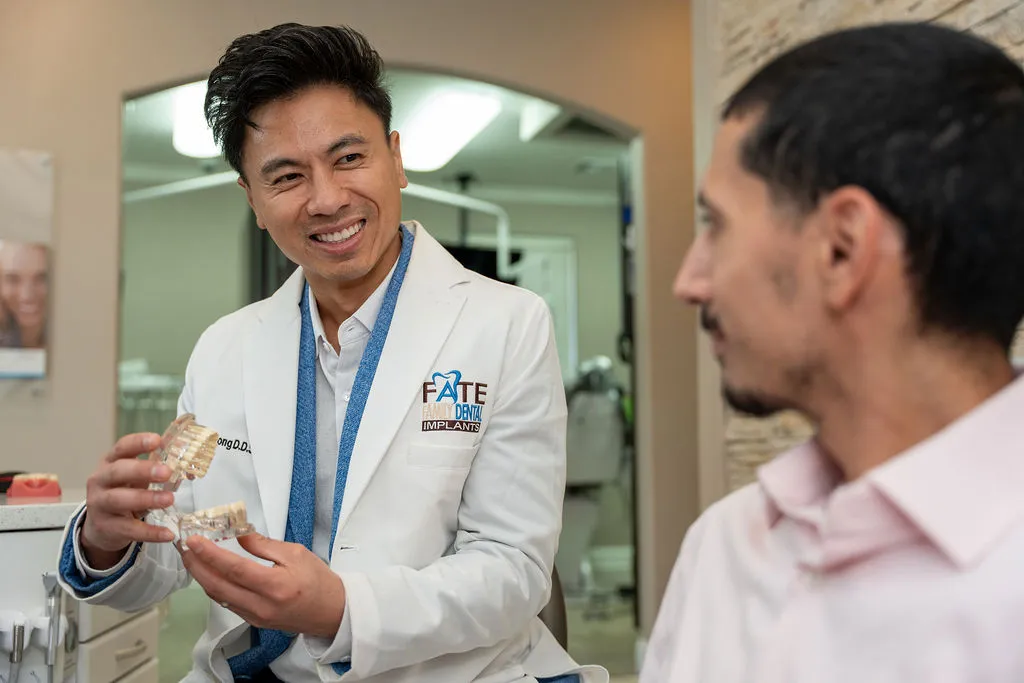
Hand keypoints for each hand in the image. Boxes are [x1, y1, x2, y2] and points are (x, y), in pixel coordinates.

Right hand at [81, 433, 176, 568]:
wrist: (102, 526)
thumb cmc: (124, 493)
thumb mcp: (135, 478)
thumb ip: (155, 469)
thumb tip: (188, 463)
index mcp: (110, 462)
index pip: (121, 448)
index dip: (138, 443)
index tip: (158, 440)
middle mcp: (100, 481)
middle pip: (118, 472)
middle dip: (142, 470)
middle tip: (166, 472)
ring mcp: (99, 504)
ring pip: (119, 500)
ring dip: (146, 499)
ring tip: (169, 499)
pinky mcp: (106, 527)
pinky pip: (129, 529)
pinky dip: (150, 532)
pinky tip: (167, 534)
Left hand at [180, 533, 344, 637]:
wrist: (331, 611)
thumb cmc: (318, 580)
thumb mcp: (296, 553)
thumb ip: (264, 545)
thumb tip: (239, 533)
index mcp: (275, 585)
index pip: (234, 569)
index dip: (211, 554)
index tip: (194, 540)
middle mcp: (261, 605)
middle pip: (218, 586)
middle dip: (196, 565)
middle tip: (184, 547)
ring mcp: (255, 616)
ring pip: (218, 596)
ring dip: (201, 576)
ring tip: (191, 557)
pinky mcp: (253, 621)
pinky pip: (226, 603)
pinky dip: (214, 587)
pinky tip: (209, 573)